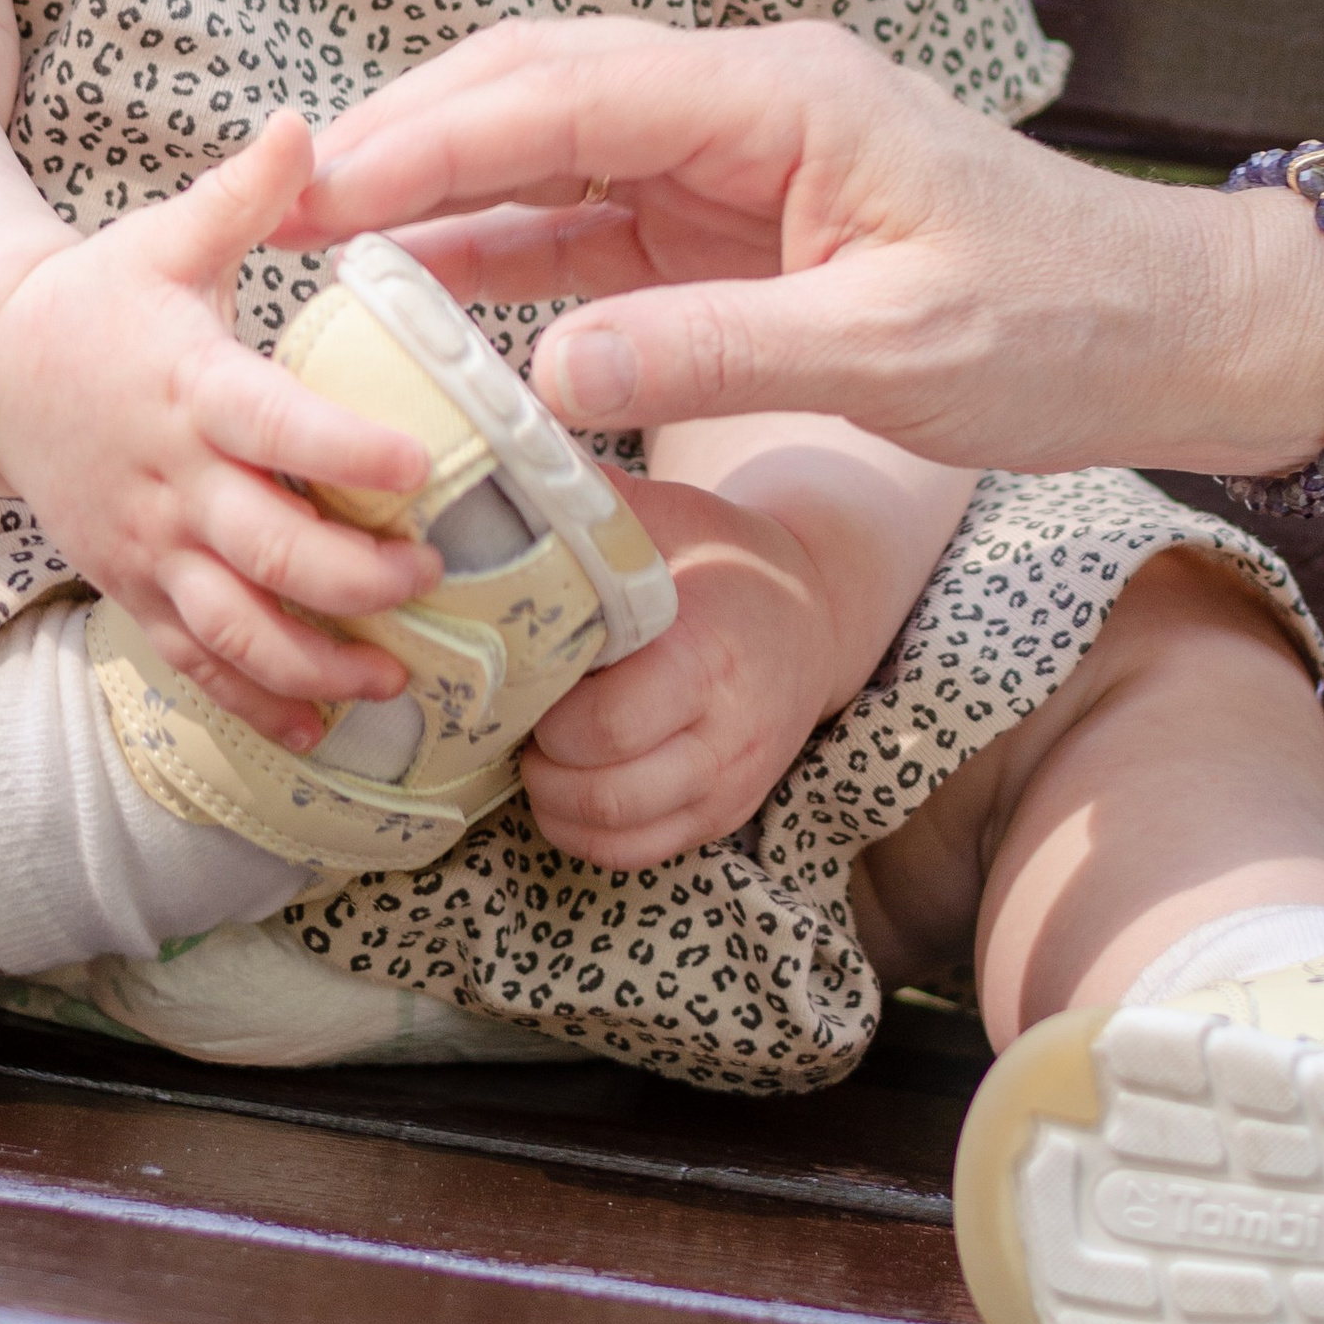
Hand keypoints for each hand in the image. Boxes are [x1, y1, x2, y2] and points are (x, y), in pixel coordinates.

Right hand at [0, 113, 435, 749]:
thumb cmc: (102, 299)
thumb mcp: (166, 237)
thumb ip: (244, 194)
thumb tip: (304, 121)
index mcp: (191, 388)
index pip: (275, 427)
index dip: (344, 455)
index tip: (418, 468)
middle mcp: (171, 482)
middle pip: (267, 551)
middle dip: (352, 579)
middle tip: (429, 576)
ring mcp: (150, 549)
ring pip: (235, 629)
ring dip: (317, 662)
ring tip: (396, 674)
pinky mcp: (137, 591)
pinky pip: (196, 664)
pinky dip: (258, 704)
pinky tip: (323, 729)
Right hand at [289, 17, 1323, 475]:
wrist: (1165, 326)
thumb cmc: (1055, 329)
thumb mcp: (890, 358)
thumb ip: (716, 353)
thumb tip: (549, 371)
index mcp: (782, 98)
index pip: (570, 91)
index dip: (435, 138)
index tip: (324, 185)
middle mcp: (744, 101)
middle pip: (538, 86)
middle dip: (407, 138)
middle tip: (285, 207)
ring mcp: (734, 153)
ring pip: (551, 139)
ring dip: (441, 184)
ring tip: (320, 245)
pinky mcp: (732, 215)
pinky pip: (591, 213)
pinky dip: (502, 245)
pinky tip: (421, 289)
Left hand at [521, 476, 841, 867]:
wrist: (811, 619)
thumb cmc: (726, 561)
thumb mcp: (674, 516)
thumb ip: (599, 506)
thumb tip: (513, 468)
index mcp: (707, 655)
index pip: (608, 724)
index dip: (548, 713)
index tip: (525, 675)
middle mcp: (724, 735)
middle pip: (603, 791)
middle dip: (539, 761)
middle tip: (519, 714)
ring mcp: (726, 786)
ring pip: (613, 834)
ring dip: (552, 801)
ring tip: (537, 747)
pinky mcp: (721, 818)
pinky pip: (634, 855)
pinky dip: (582, 832)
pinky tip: (565, 781)